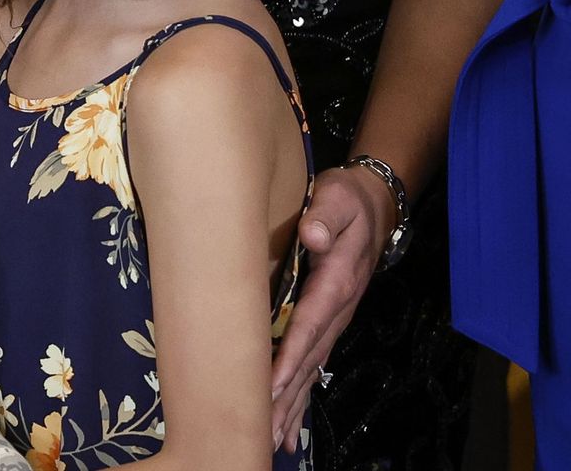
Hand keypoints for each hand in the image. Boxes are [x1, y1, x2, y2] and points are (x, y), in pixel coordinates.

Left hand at [269, 165, 394, 450]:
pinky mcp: (328, 322)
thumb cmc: (346, 198)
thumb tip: (312, 235)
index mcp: (337, 281)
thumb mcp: (338, 197)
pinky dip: (299, 394)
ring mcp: (336, 320)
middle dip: (287, 395)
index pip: (310, 323)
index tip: (271, 383)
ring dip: (292, 404)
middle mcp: (339, 309)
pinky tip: (285, 423)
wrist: (374, 205)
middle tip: (262, 428)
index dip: (291, 354)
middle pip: (310, 358)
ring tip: (272, 438)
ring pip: (312, 369)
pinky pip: (313, 364)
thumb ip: (325, 216)